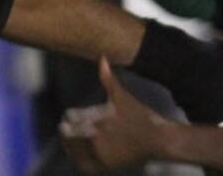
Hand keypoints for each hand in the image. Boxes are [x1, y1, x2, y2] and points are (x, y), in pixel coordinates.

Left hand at [60, 57, 165, 171]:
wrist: (158, 140)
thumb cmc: (140, 116)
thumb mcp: (122, 96)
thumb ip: (108, 78)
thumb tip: (102, 57)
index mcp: (98, 120)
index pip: (72, 118)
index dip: (70, 117)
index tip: (68, 117)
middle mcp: (97, 138)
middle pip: (70, 134)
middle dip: (68, 130)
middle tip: (65, 127)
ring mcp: (102, 155)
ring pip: (74, 151)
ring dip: (70, 145)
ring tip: (69, 140)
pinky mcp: (107, 166)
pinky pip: (84, 166)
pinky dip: (78, 160)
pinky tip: (78, 155)